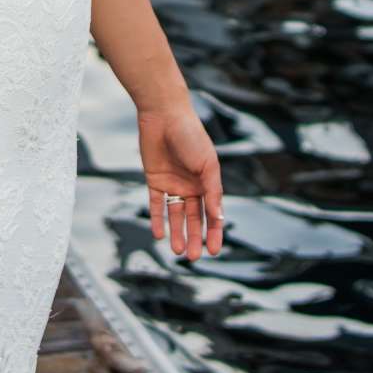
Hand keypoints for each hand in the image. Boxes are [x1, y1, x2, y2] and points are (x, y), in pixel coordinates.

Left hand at [139, 101, 224, 259]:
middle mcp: (191, 185)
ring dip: (177, 232)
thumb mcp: (207, 165)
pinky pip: (156, 204)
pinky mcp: (154, 180)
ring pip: (176, 215)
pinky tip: (159, 235)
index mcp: (208, 182)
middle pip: (194, 218)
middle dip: (194, 238)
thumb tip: (218, 217)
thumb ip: (212, 191)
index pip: (212, 213)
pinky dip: (158, 219)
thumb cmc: (191, 136)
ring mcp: (173, 184)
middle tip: (192, 257)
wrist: (164, 115)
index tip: (214, 251)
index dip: (214, 232)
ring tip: (177, 251)